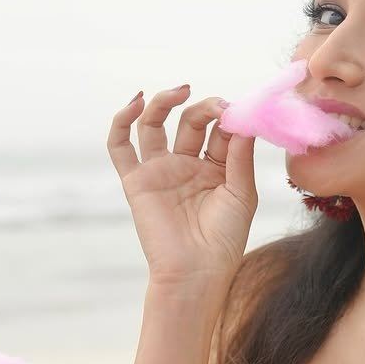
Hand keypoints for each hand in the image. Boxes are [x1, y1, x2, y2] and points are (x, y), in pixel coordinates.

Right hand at [107, 84, 256, 289]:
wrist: (197, 272)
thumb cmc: (225, 241)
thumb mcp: (242, 194)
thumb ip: (241, 157)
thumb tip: (243, 121)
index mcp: (216, 168)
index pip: (220, 130)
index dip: (229, 116)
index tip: (242, 110)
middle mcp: (187, 165)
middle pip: (191, 122)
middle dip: (205, 108)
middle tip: (220, 106)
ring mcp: (160, 171)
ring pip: (155, 125)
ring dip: (165, 102)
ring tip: (181, 90)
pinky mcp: (136, 181)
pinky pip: (120, 147)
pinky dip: (122, 121)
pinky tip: (136, 102)